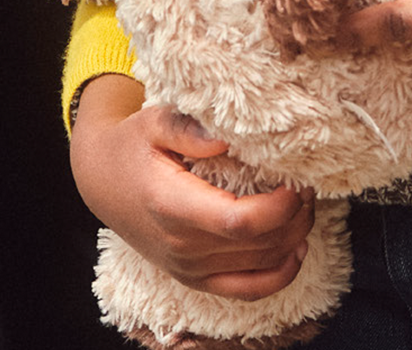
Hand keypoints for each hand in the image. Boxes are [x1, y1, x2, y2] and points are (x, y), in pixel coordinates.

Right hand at [69, 73, 315, 299]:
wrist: (103, 181)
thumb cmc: (133, 145)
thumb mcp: (153, 121)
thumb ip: (188, 128)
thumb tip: (226, 139)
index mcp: (172, 206)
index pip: (238, 222)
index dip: (278, 207)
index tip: (297, 180)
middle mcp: (182, 246)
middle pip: (257, 246)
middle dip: (295, 217)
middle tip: (308, 183)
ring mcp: (189, 268)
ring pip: (259, 267)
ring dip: (293, 238)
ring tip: (304, 204)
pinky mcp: (196, 278)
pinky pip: (246, 290)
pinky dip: (278, 275)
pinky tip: (296, 249)